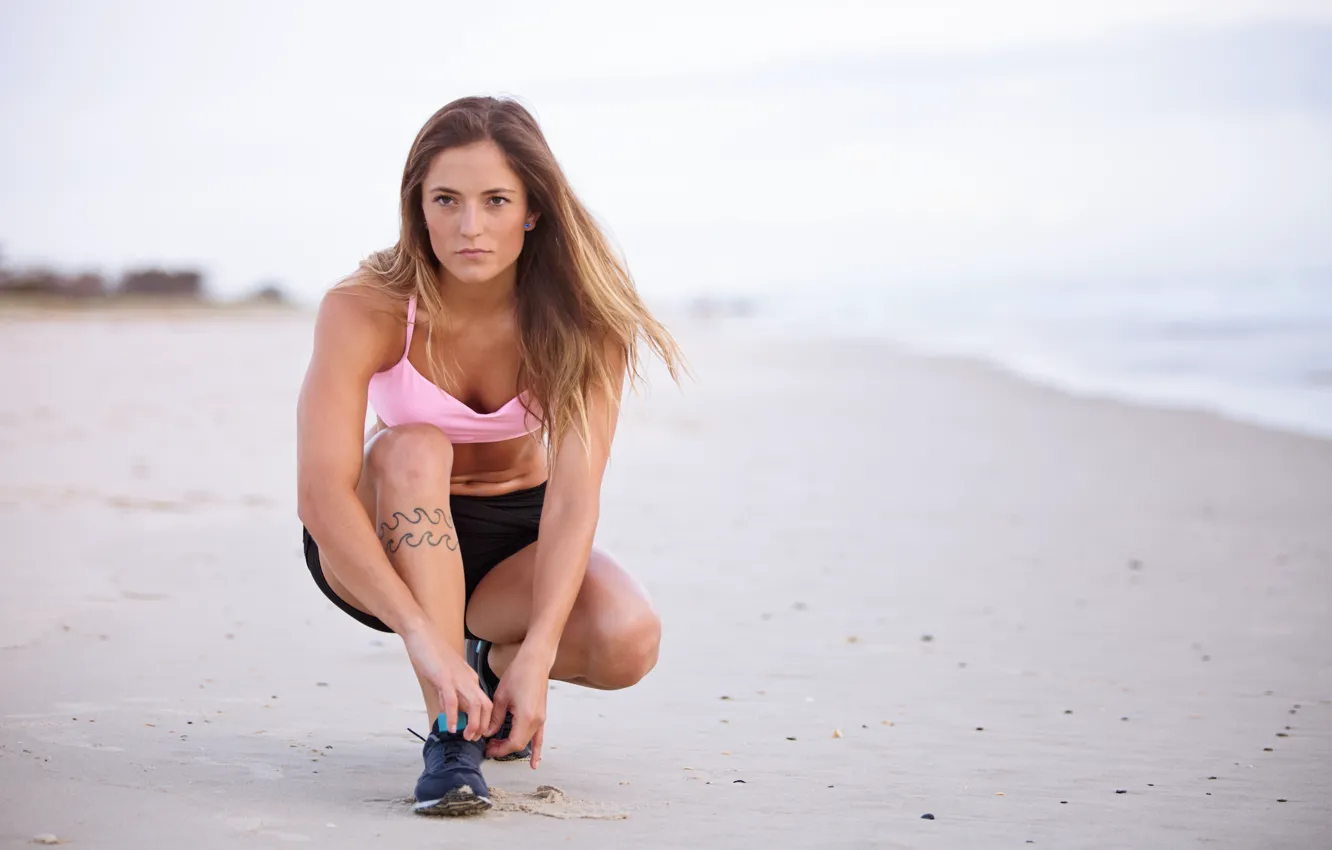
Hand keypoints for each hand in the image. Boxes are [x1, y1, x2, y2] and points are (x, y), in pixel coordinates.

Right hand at [400, 625, 491, 741]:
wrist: (422, 633)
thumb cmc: (432, 654)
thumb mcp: (444, 678)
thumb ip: (447, 695)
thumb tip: (448, 713)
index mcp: (470, 679)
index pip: (485, 703)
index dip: (483, 721)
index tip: (476, 733)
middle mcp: (468, 679)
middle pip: (486, 706)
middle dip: (483, 726)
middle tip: (473, 739)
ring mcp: (457, 678)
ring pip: (475, 705)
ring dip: (473, 724)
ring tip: (466, 737)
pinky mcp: (444, 677)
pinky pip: (452, 700)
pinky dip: (453, 716)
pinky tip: (449, 727)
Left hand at [485, 649, 548, 767]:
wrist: (535, 661)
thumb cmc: (519, 674)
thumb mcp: (500, 697)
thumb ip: (494, 718)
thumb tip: (488, 733)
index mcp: (526, 718)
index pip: (512, 744)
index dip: (499, 750)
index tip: (488, 749)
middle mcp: (536, 721)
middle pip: (520, 745)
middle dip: (503, 749)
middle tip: (489, 747)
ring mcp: (541, 719)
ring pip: (528, 742)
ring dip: (513, 747)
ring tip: (499, 747)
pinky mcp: (542, 715)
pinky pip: (539, 737)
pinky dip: (536, 750)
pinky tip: (534, 763)